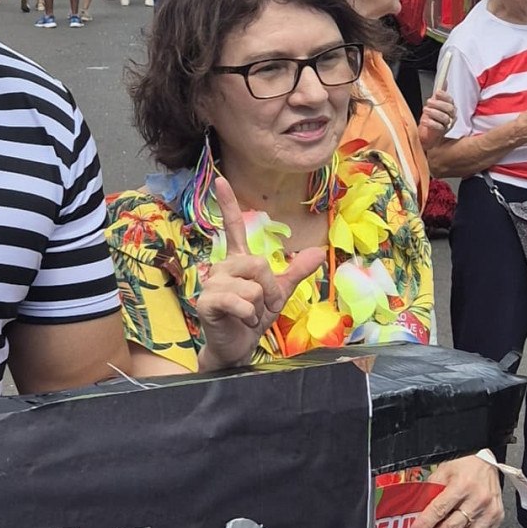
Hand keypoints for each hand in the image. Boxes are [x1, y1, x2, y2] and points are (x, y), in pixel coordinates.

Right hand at [192, 174, 327, 371]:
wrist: (238, 347)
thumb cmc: (254, 318)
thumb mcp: (280, 293)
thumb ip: (296, 271)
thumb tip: (320, 251)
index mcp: (238, 261)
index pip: (233, 228)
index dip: (227, 204)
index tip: (221, 179)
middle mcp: (223, 267)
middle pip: (260, 264)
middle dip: (270, 290)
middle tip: (263, 306)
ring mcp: (212, 283)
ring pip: (253, 286)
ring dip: (259, 307)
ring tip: (248, 316)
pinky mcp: (207, 302)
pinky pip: (241, 302)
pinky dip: (249, 315)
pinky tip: (241, 320)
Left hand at [405, 454, 503, 527]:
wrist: (489, 463)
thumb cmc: (464, 467)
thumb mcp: (444, 472)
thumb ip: (431, 492)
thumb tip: (415, 515)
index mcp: (462, 485)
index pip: (439, 509)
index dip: (424, 525)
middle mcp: (478, 500)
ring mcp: (489, 512)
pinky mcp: (496, 520)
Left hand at [420, 85, 455, 139]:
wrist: (426, 133)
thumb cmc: (431, 118)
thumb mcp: (434, 103)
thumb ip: (439, 94)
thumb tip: (444, 81)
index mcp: (450, 107)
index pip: (450, 100)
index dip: (444, 95)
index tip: (437, 92)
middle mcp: (451, 116)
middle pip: (449, 108)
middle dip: (438, 104)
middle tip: (428, 102)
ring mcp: (447, 125)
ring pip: (444, 117)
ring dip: (433, 112)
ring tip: (425, 109)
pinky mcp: (442, 133)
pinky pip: (439, 127)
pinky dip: (430, 123)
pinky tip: (424, 120)